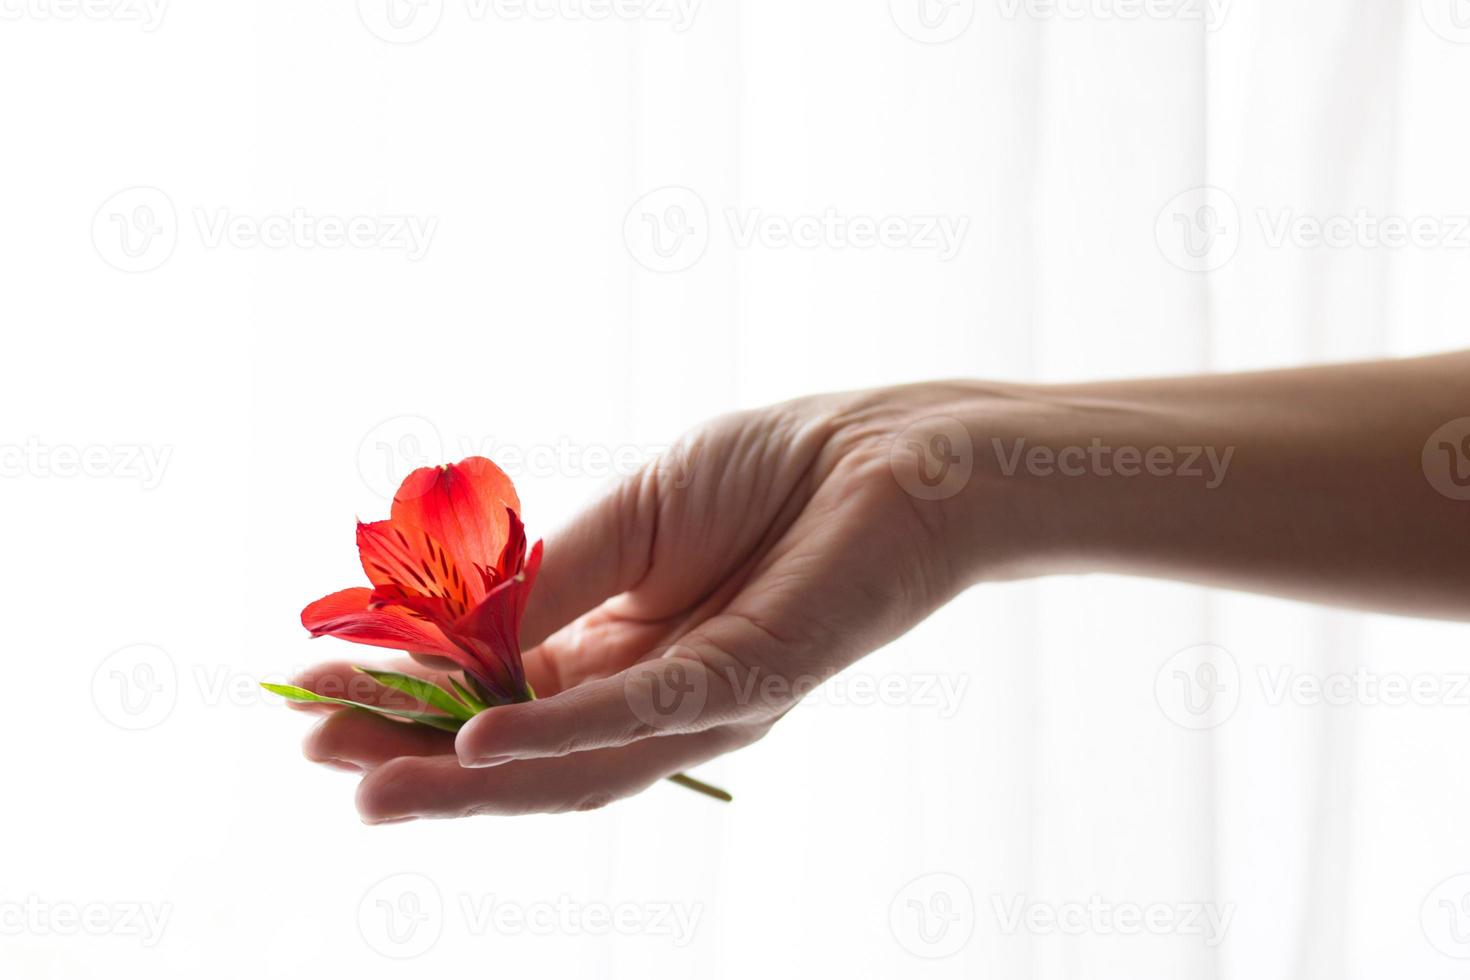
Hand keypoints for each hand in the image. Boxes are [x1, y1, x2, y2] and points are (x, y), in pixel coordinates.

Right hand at [290, 385, 997, 819]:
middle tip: (317, 758)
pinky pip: (642, 712)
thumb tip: (444, 624)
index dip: (413, 701)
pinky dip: (557, 730)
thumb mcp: (634, 519)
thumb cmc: (772, 472)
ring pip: (571, 760)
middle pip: (525, 747)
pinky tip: (480, 741)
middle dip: (419, 758)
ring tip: (368, 787)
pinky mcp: (753, 681)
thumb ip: (548, 578)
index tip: (318, 692)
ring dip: (466, 780)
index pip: (500, 693)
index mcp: (619, 646)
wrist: (889, 452)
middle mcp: (655, 692)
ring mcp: (703, 700)